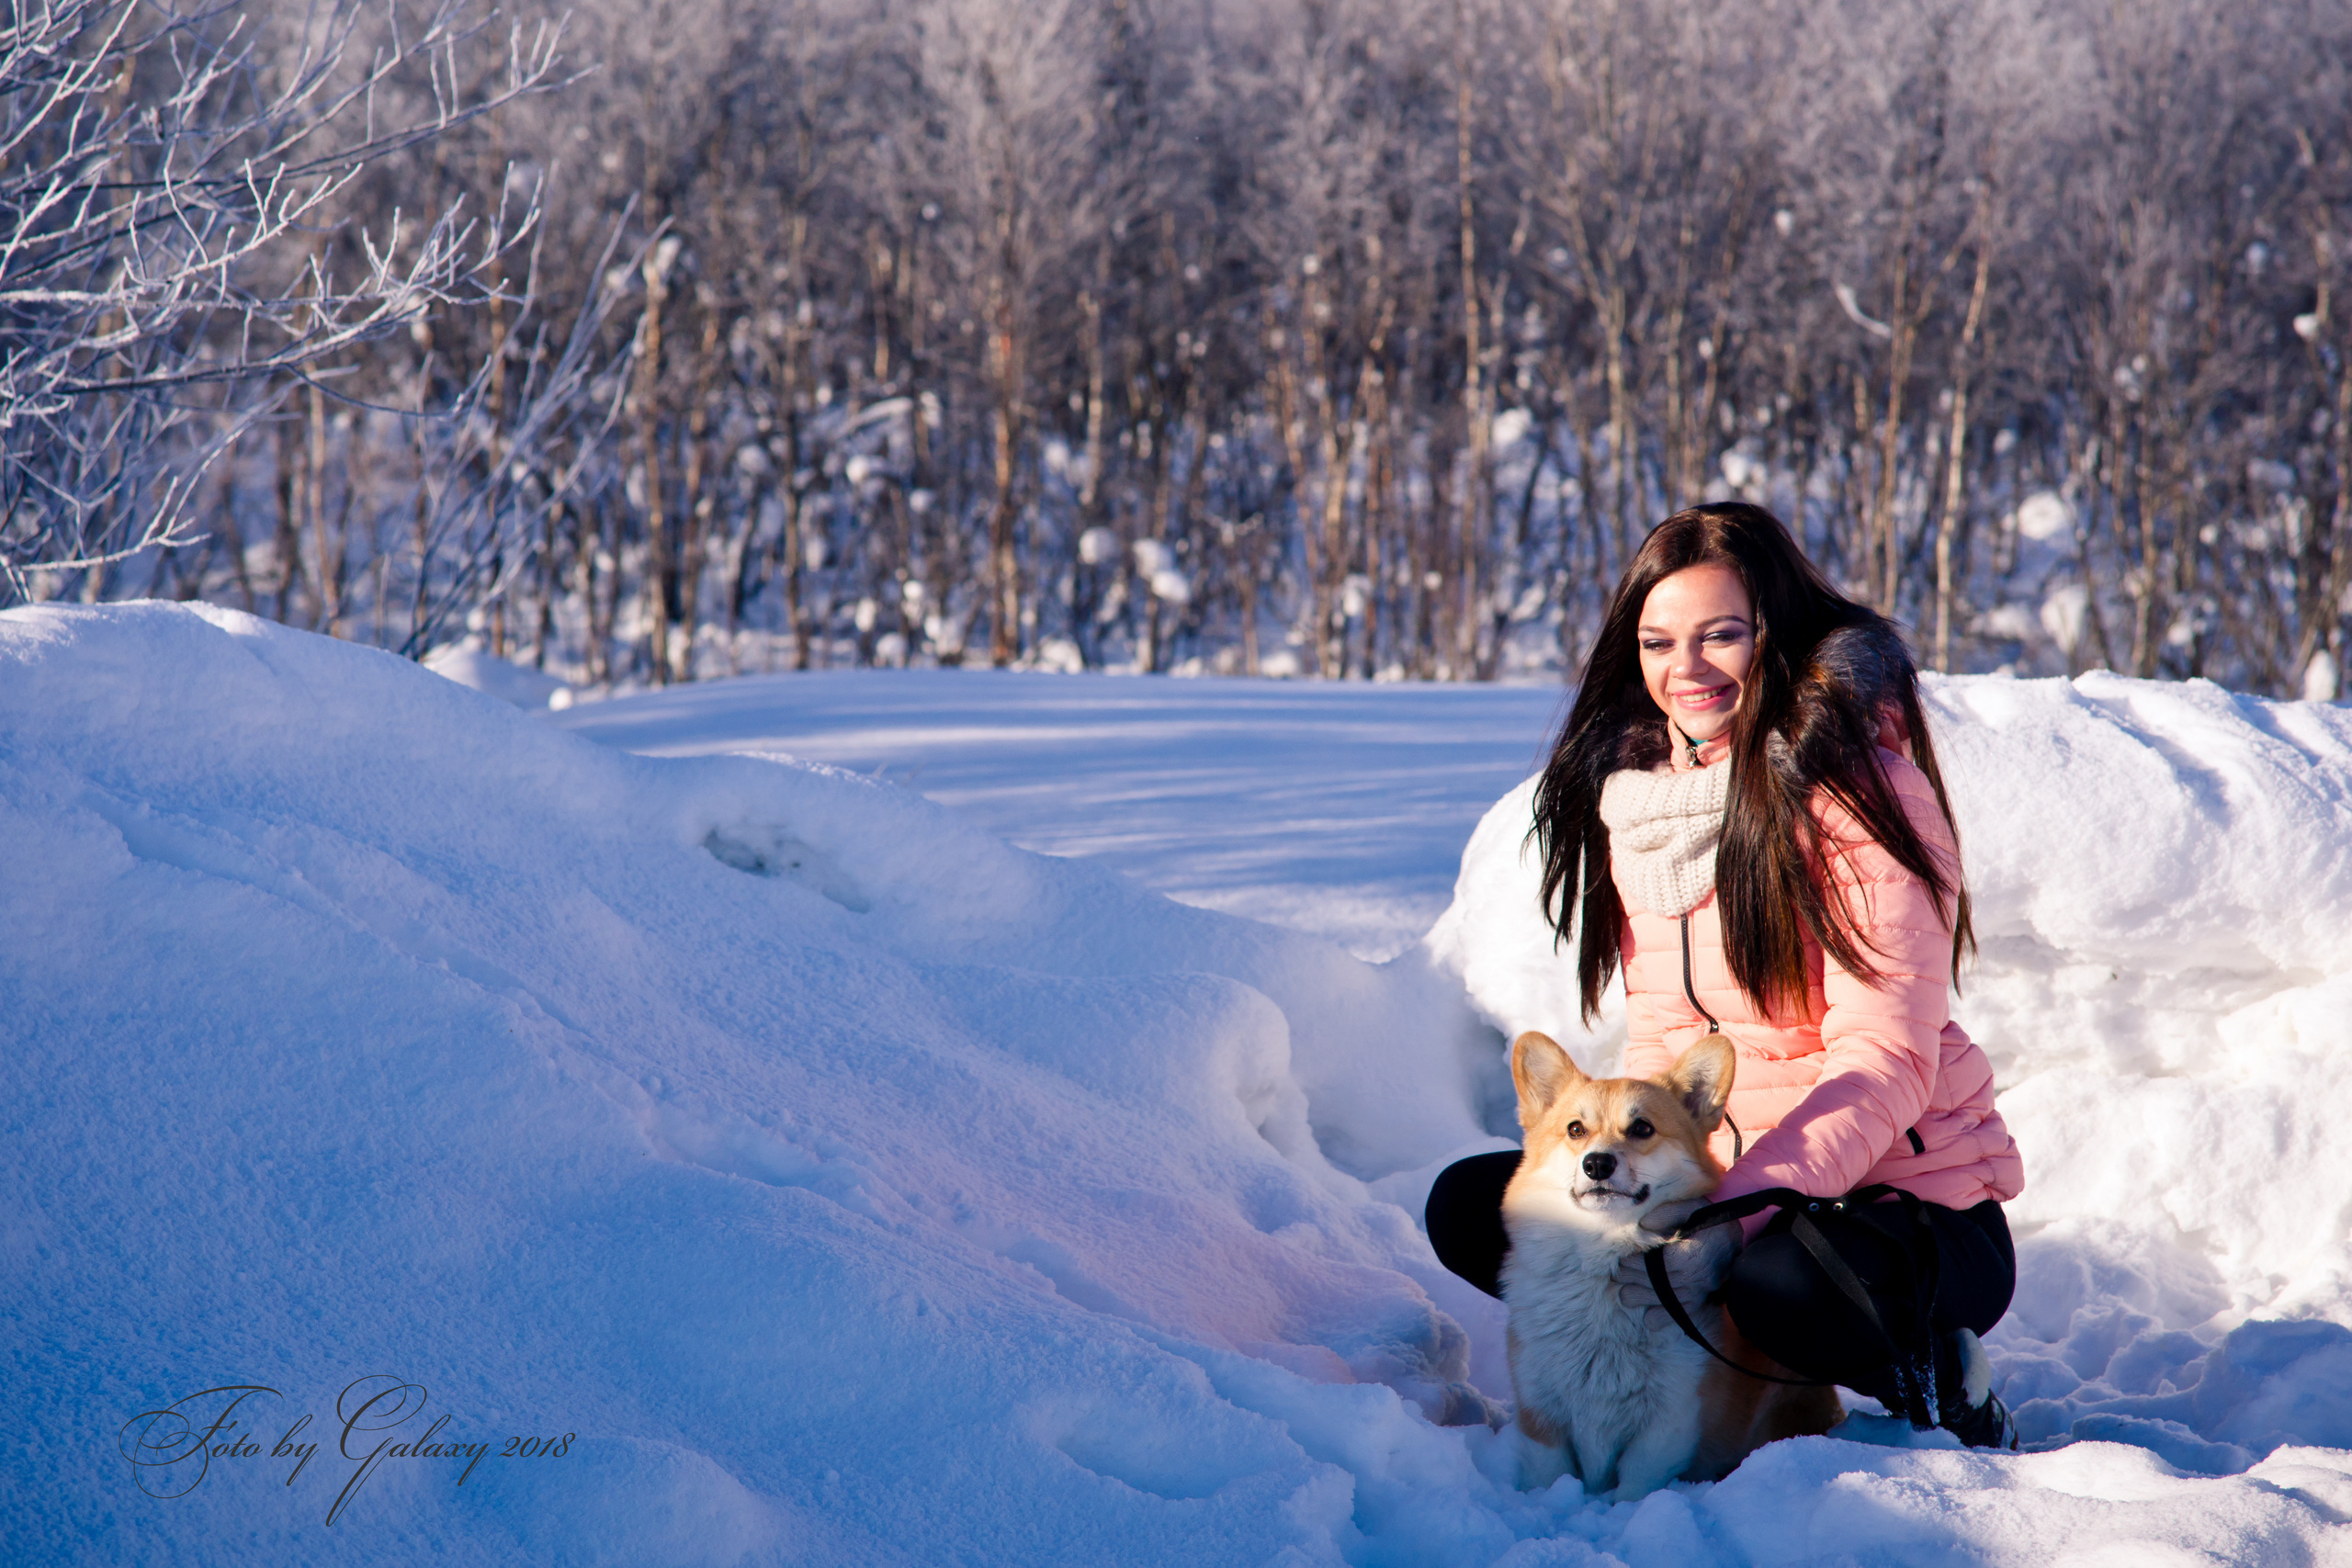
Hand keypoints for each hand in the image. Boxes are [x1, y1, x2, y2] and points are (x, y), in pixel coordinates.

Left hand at [1613, 1199, 1740, 1330]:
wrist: (1734, 1242)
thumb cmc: (1709, 1221)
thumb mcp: (1690, 1207)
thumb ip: (1666, 1213)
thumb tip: (1642, 1225)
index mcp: (1683, 1257)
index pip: (1640, 1263)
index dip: (1628, 1256)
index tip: (1627, 1250)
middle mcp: (1685, 1281)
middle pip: (1635, 1281)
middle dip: (1625, 1271)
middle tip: (1626, 1261)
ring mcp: (1687, 1297)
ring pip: (1640, 1301)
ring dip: (1631, 1289)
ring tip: (1633, 1278)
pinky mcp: (1690, 1307)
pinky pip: (1657, 1320)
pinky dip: (1647, 1312)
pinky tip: (1648, 1297)